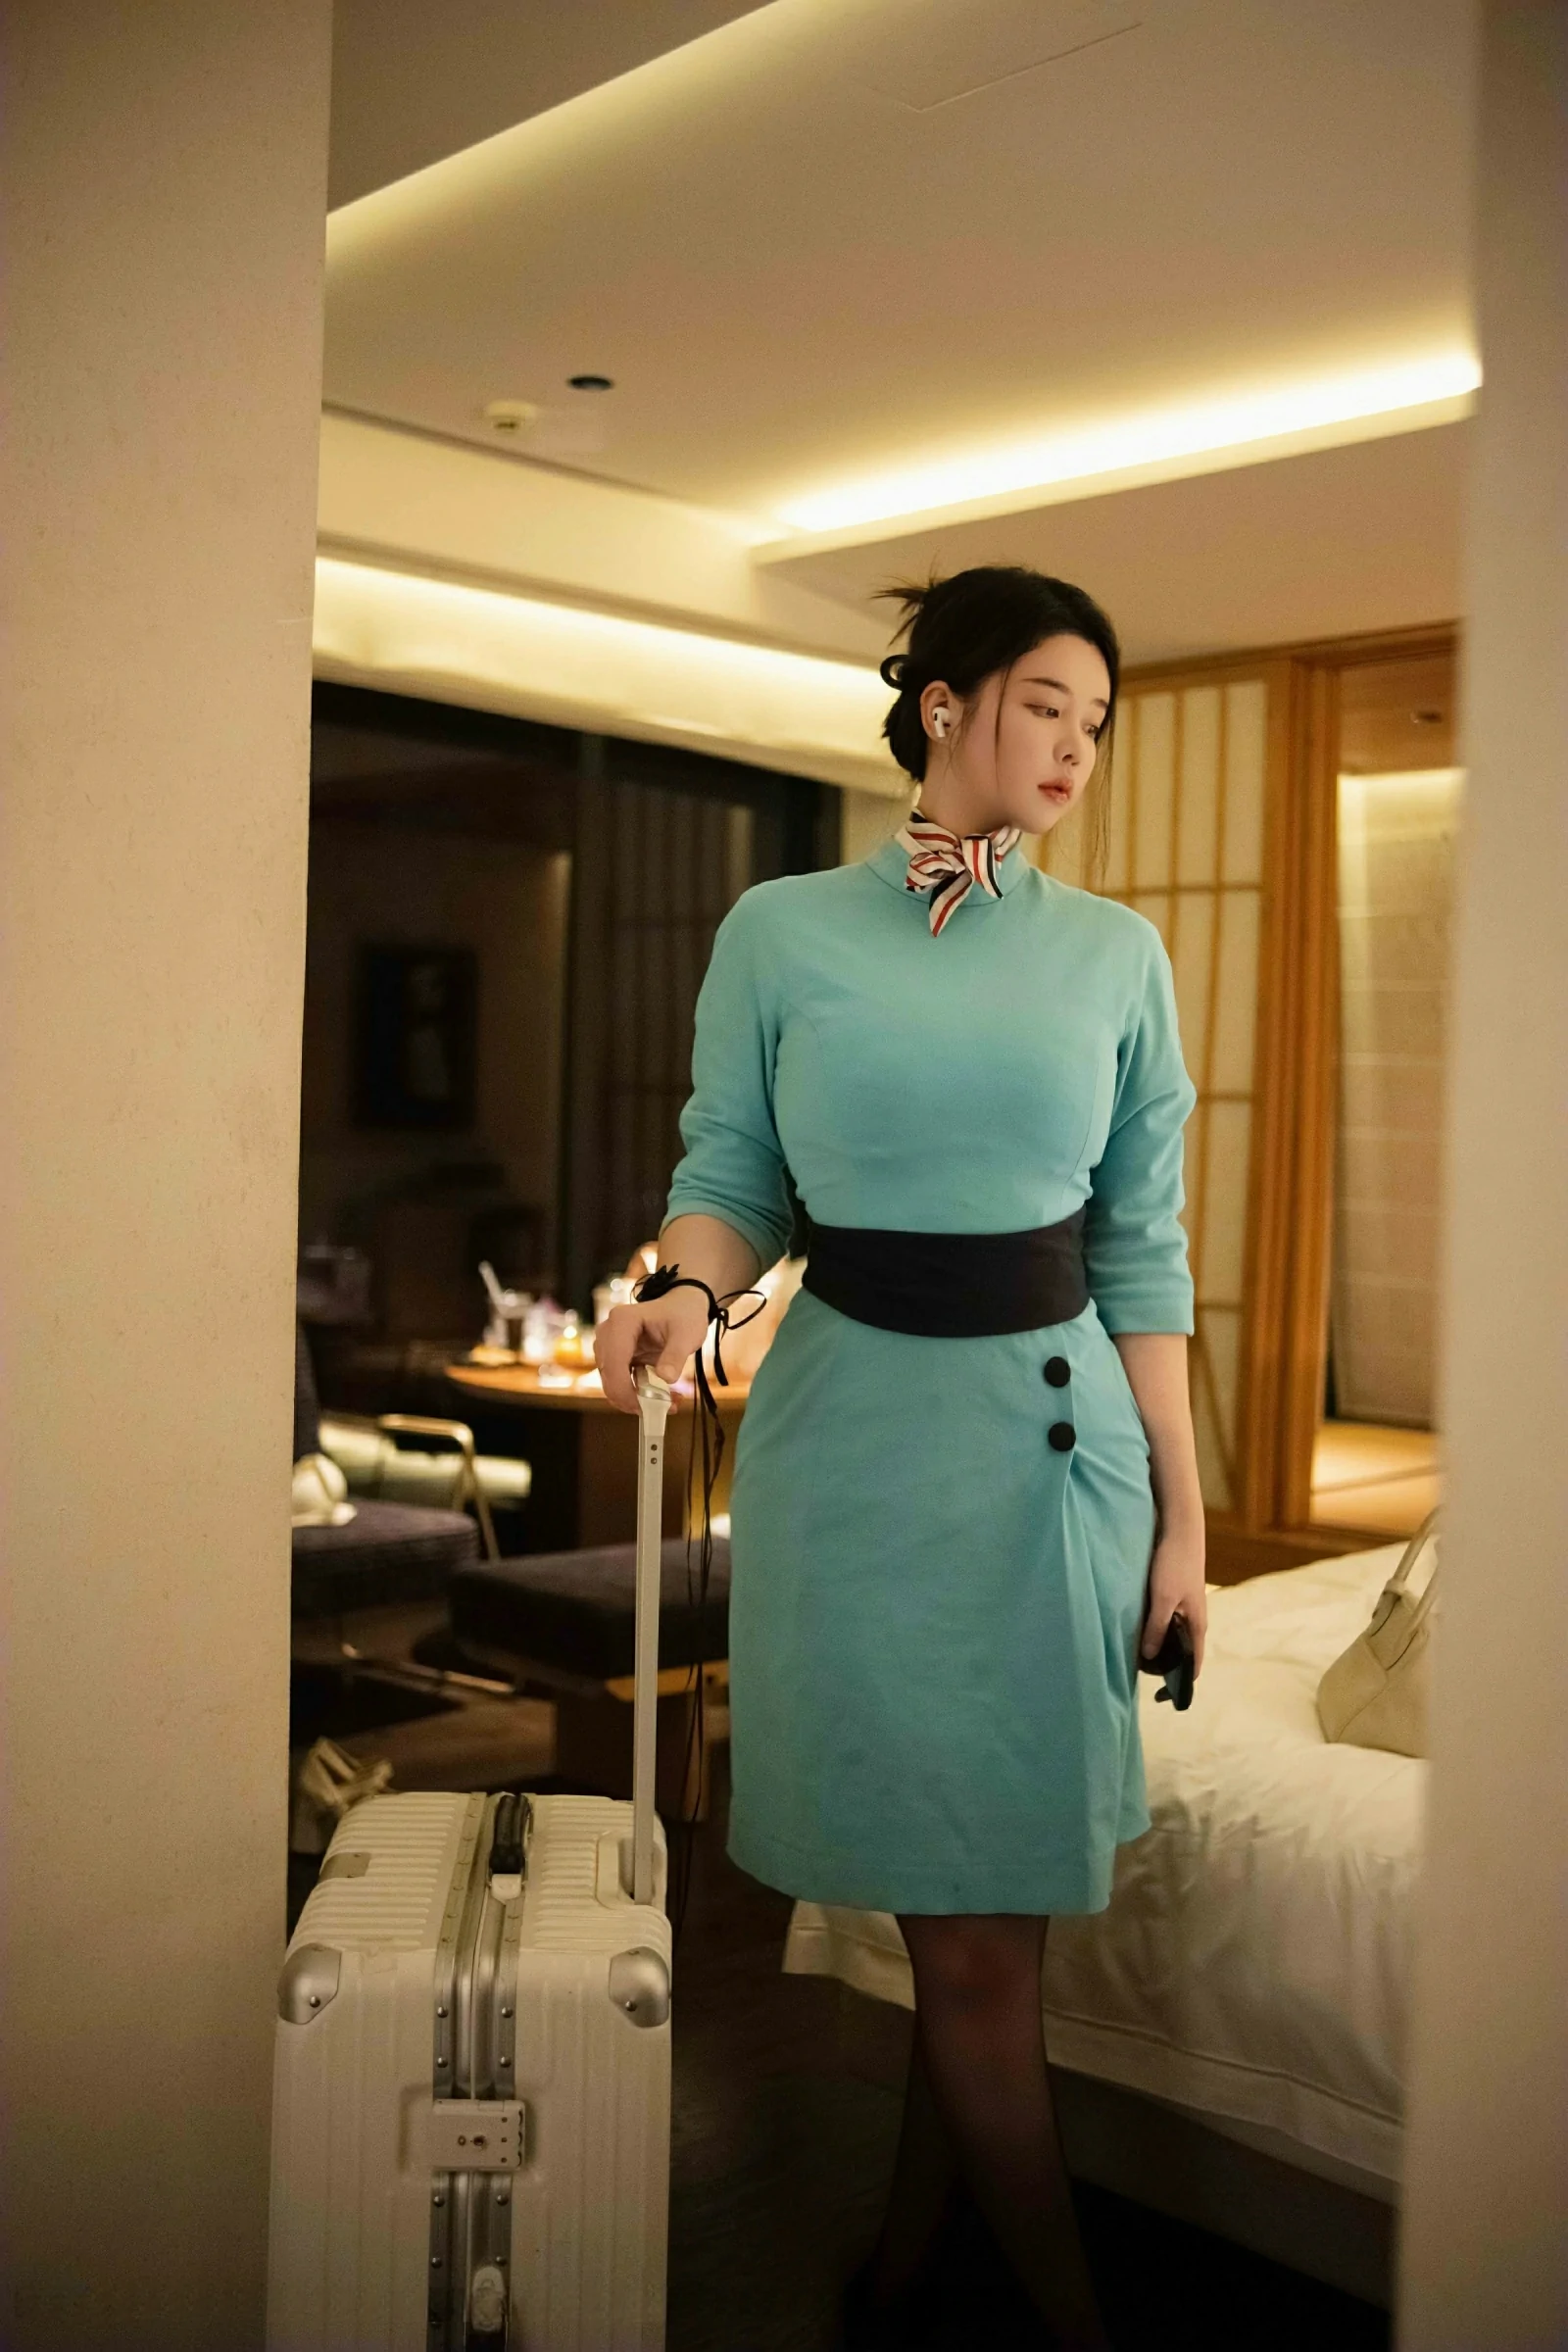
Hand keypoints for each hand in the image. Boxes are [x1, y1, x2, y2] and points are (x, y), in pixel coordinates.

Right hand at [595, 1293, 711, 1414]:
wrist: (681, 1307)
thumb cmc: (683, 1315)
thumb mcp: (687, 1334)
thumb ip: (676, 1355)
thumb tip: (665, 1378)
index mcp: (622, 1322)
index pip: (613, 1363)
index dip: (624, 1390)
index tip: (646, 1408)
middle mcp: (608, 1332)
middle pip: (609, 1377)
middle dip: (632, 1398)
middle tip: (664, 1407)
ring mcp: (609, 1346)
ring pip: (612, 1383)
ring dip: (636, 1399)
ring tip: (669, 1401)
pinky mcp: (615, 1358)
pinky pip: (620, 1382)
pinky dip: (637, 1394)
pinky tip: (662, 1396)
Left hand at [1140, 1521, 1206, 1674]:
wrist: (1181, 1531)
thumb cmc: (1174, 1564)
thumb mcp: (1163, 1599)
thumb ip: (1157, 1628)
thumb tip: (1149, 1657)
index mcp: (1197, 1626)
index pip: (1193, 1667)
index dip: (1179, 1685)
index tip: (1160, 1696)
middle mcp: (1195, 1621)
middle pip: (1183, 1655)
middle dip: (1165, 1667)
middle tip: (1139, 1672)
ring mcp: (1187, 1609)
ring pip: (1174, 1638)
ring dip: (1159, 1649)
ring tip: (1136, 1654)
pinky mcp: (1177, 1597)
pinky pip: (1168, 1623)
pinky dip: (1156, 1632)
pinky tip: (1138, 1629)